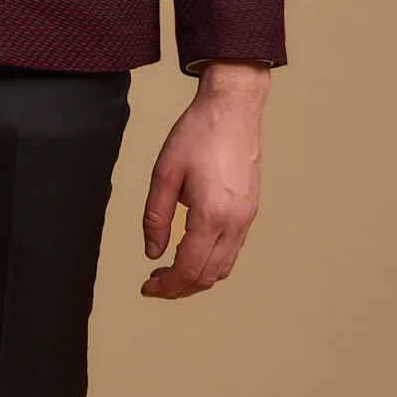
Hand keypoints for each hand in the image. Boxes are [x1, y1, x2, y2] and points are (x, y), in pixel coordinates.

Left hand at [140, 62, 268, 299]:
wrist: (233, 109)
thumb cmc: (198, 134)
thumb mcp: (164, 173)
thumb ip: (155, 217)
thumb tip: (152, 251)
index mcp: (212, 215)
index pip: (188, 268)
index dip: (166, 286)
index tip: (147, 288)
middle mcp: (235, 222)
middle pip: (208, 276)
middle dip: (180, 288)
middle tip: (154, 284)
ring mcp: (247, 218)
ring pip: (224, 267)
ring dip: (197, 278)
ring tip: (170, 273)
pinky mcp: (250, 210)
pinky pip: (233, 250)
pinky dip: (212, 262)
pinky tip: (193, 253)